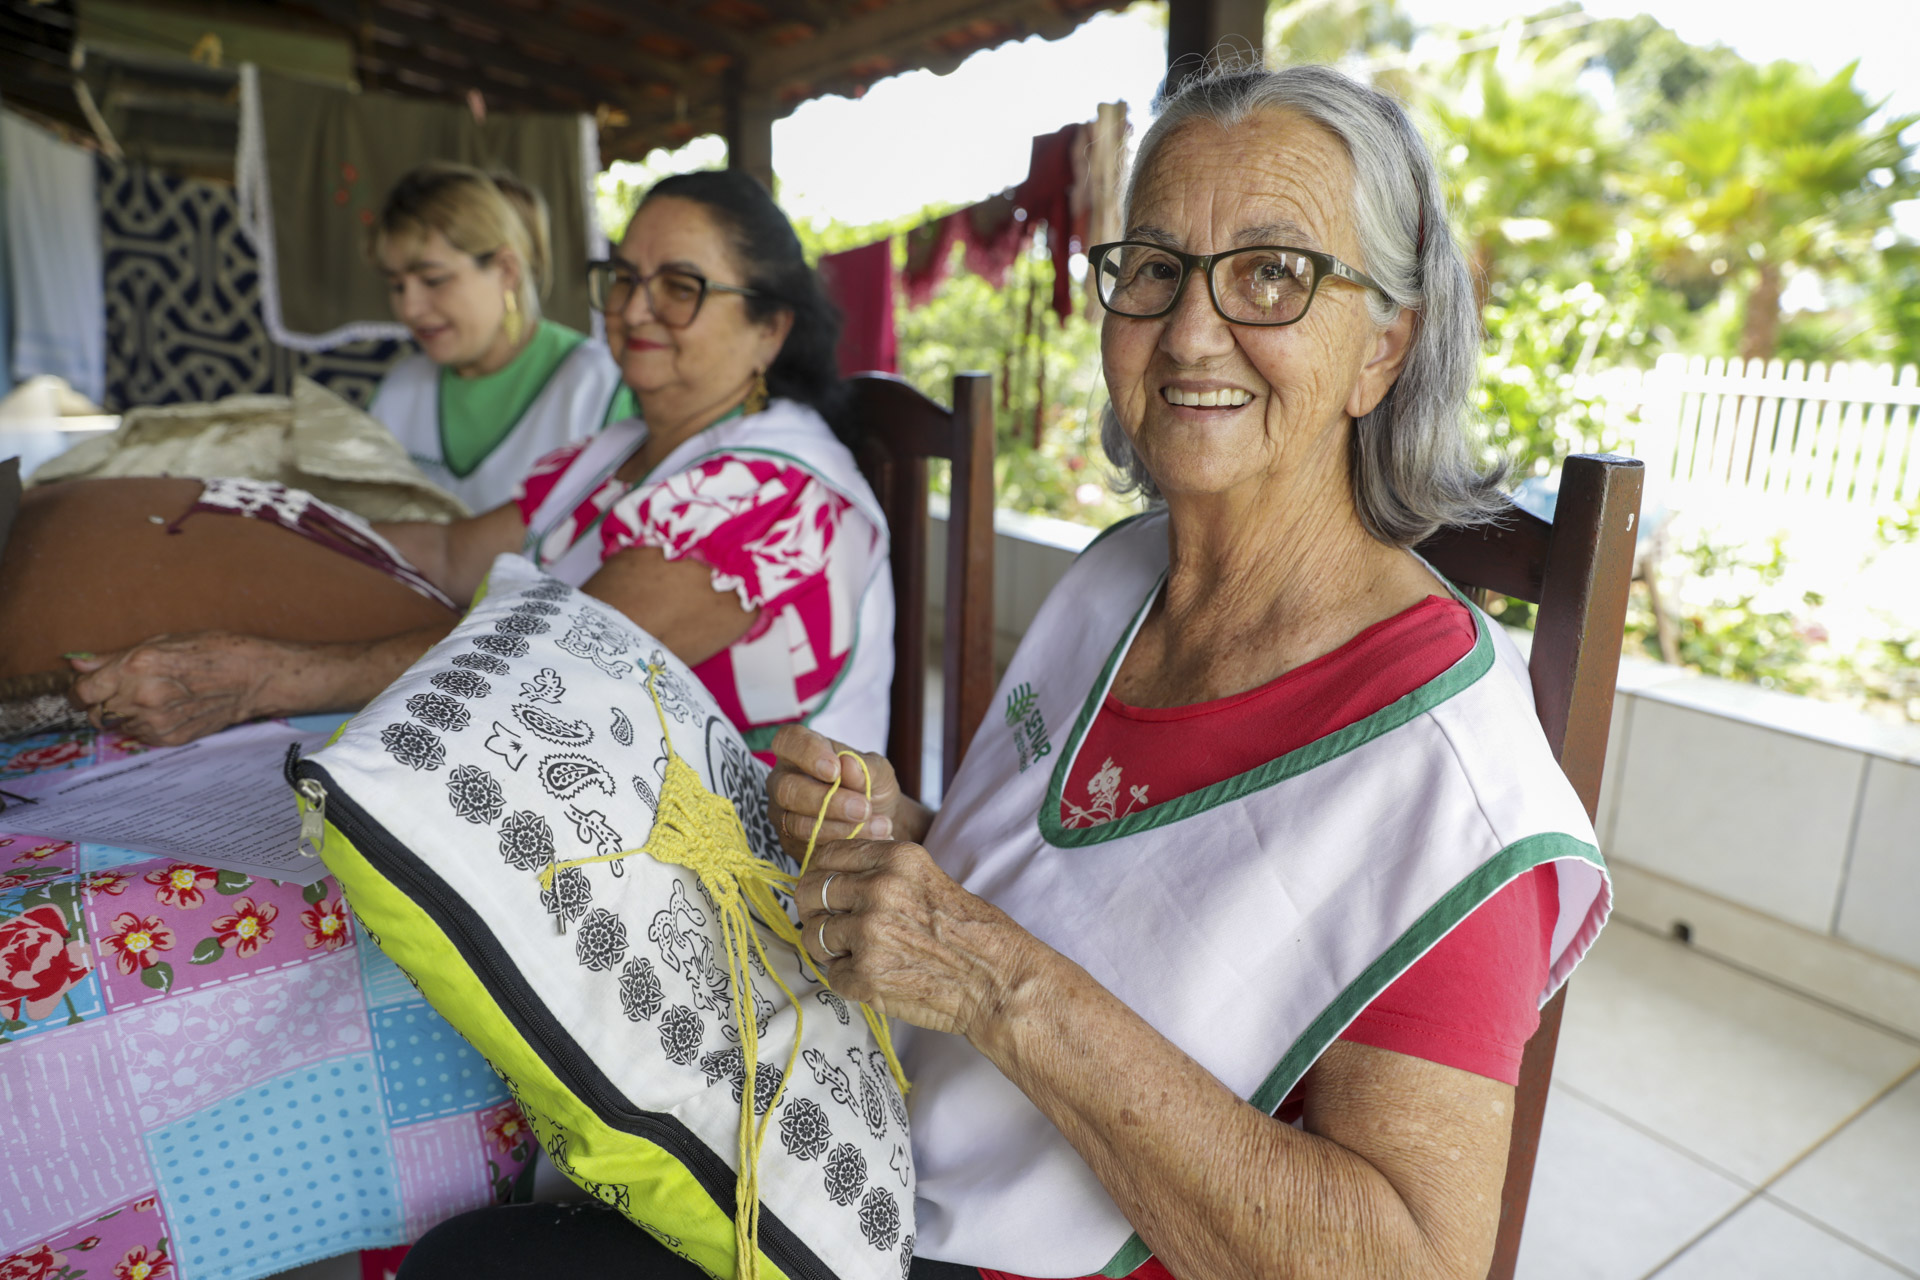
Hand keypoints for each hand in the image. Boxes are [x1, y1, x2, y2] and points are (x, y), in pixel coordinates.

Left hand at [69, 632, 291, 744]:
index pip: (83, 692)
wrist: (254, 677)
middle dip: (103, 703)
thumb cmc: (212, 650)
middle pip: (96, 713)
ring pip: (118, 725)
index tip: (88, 688)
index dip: (81, 691)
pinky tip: (169, 709)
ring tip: (155, 697)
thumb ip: (114, 658)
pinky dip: (146, 724)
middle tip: (125, 691)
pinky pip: (140, 735)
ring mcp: (157, 722)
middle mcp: (142, 698)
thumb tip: (78, 666)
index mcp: (136, 667)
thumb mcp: (161, 642)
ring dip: (126, 714)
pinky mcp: (170, 738)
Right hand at [766, 724, 927, 859]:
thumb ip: (864, 767)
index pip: (788, 741)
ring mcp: (782, 813)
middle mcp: (783, 780)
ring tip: (878, 827)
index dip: (807, 753)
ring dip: (840, 827)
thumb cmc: (871, 785)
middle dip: (829, 801)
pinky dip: (842, 843)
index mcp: (799, 751)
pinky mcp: (790, 842)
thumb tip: (847, 765)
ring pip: (797, 823)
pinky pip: (807, 846)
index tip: (835, 770)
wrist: (878, 819)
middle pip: (788, 789)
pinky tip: (870, 839)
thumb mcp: (878, 771)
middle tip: (864, 808)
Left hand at [796, 837, 1034, 1038]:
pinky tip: (877, 978)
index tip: (824, 892)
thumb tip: (832, 876)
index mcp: (896, 859)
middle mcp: (878, 889)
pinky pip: (831, 975)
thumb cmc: (971, 934)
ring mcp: (869, 932)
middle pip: (809, 893)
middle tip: (829, 926)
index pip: (826, 856)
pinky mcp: (865, 974)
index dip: (819, 876)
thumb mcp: (928, 878)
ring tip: (859, 956)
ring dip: (829, 949)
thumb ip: (883, 871)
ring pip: (814, 936)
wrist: (997, 981)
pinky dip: (849, 980)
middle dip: (812, 912)